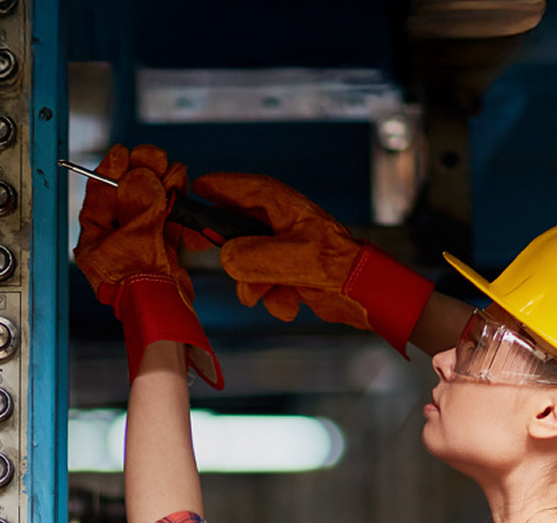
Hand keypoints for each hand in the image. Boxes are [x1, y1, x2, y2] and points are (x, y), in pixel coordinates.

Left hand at [74, 144, 221, 386]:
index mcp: (95, 242)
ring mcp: (138, 246)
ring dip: (161, 184)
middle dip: (140, 173)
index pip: (98, 198)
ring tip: (171, 168)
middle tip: (152, 156)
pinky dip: (175, 202)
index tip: (122, 153)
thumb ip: (139, 202)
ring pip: (148, 204)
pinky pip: (166, 218)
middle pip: (125, 198)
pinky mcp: (160, 250)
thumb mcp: (136, 237)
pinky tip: (180, 185)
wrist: (165, 313)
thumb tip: (139, 175)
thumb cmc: (140, 285)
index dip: (111, 172)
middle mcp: (114, 243)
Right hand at [191, 172, 435, 355]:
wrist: (362, 295)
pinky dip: (272, 296)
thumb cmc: (339, 267)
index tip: (197, 187)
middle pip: (238, 225)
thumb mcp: (292, 259)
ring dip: (254, 283)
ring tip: (269, 293)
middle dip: (223, 243)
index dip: (220, 186)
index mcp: (286, 208)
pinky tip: (289, 302)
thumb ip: (252, 257)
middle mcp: (282, 224)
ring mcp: (284, 249)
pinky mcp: (288, 272)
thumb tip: (227, 259)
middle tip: (193, 243)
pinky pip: (262, 282)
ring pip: (247, 261)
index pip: (247, 189)